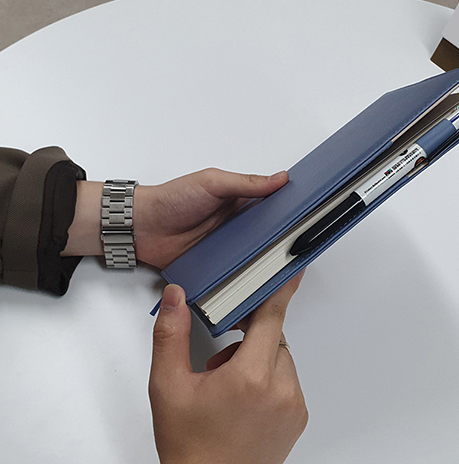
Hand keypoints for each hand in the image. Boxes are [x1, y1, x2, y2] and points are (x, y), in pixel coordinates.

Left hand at [61, 168, 288, 266]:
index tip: (313, 217)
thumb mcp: (212, 183)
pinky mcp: (216, 269)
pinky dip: (246, 281)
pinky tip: (258, 285)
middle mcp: (239, 228)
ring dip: (267, 264)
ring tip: (285, 271)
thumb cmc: (172, 199)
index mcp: (242, 203)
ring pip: (256, 260)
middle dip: (285, 244)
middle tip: (303, 249)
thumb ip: (246, 183)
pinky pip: (236, 276)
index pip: (275, 208)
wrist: (141, 228)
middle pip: (270, 238)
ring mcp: (229, 250)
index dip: (293, 213)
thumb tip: (280, 178)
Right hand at [139, 275, 306, 463]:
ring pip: (280, 361)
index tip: (294, 271)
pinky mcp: (297, 420)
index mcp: (250, 377)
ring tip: (229, 389)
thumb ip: (172, 334)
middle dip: (248, 340)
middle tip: (219, 365)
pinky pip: (288, 383)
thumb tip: (176, 298)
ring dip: (258, 362)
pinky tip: (245, 403)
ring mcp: (293, 407)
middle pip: (273, 340)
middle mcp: (280, 390)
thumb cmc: (187, 444)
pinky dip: (270, 381)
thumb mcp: (168, 385)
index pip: (271, 319)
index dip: (280, 291)